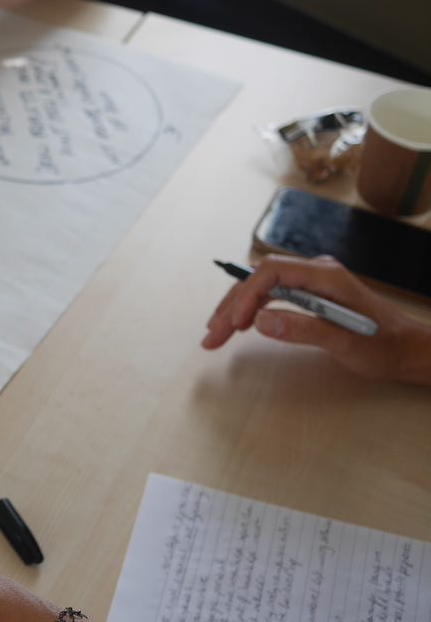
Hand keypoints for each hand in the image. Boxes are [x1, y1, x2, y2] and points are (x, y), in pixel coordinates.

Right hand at [202, 255, 430, 382]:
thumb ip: (305, 329)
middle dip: (232, 307)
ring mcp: (312, 282)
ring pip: (261, 288)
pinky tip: (239, 325)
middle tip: (211, 337)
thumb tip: (260, 320)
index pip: (272, 272)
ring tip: (215, 335)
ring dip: (236, 309)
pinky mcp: (310, 294)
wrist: (408, 350)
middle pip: (260, 279)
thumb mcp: (347, 344)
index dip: (247, 295)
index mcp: (326, 276)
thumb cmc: (384, 347)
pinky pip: (271, 295)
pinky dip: (250, 310)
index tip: (235, 324)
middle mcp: (316, 272)